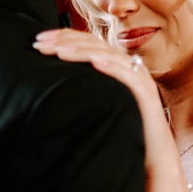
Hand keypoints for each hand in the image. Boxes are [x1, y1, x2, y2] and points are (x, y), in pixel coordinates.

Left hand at [34, 28, 163, 118]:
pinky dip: (112, 67)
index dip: (62, 36)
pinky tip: (95, 63)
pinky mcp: (147, 95)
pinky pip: (130, 77)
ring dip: (81, 51)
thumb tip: (51, 82)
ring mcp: (139, 79)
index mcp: (115, 66)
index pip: (87, 42)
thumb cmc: (123, 128)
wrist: (153, 155)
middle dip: (65, 40)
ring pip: (109, 56)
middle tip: (39, 43)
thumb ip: (83, 87)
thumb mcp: (97, 102)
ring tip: (59, 51)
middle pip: (95, 44)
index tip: (38, 39)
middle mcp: (127, 67)